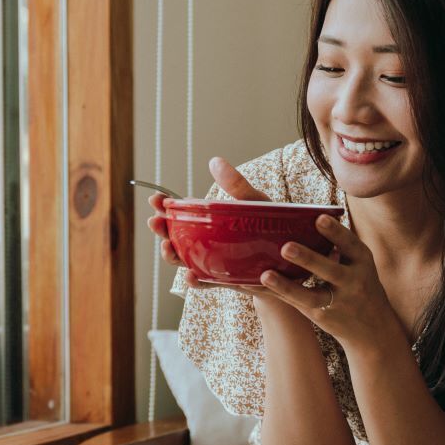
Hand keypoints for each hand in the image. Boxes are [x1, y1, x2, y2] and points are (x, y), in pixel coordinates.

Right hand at [148, 157, 268, 284]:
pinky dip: (196, 281)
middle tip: (154, 222)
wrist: (290, 258)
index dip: (163, 207)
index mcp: (207, 221)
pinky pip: (206, 282)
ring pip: (183, 261)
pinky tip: (191, 276)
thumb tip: (214, 161)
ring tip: (167, 248)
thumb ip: (236, 186)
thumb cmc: (269, 227)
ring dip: (171, 256)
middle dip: (161, 230)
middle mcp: (204, 241)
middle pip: (173, 237)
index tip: (154, 199)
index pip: (178, 213)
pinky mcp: (225, 279)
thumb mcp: (254, 203)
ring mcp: (211, 261)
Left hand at [255, 215, 400, 349]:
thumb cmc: (360, 285)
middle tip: (286, 248)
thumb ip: (340, 245)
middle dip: (309, 260)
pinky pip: (295, 304)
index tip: (319, 218)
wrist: (373, 330)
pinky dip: (275, 294)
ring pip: (311, 296)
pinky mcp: (320, 316)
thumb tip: (310, 216)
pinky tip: (253, 286)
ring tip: (265, 275)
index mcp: (362, 262)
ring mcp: (337, 302)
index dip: (335, 232)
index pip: (351, 244)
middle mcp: (352, 282)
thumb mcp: (359, 263)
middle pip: (330, 271)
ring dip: (287, 286)